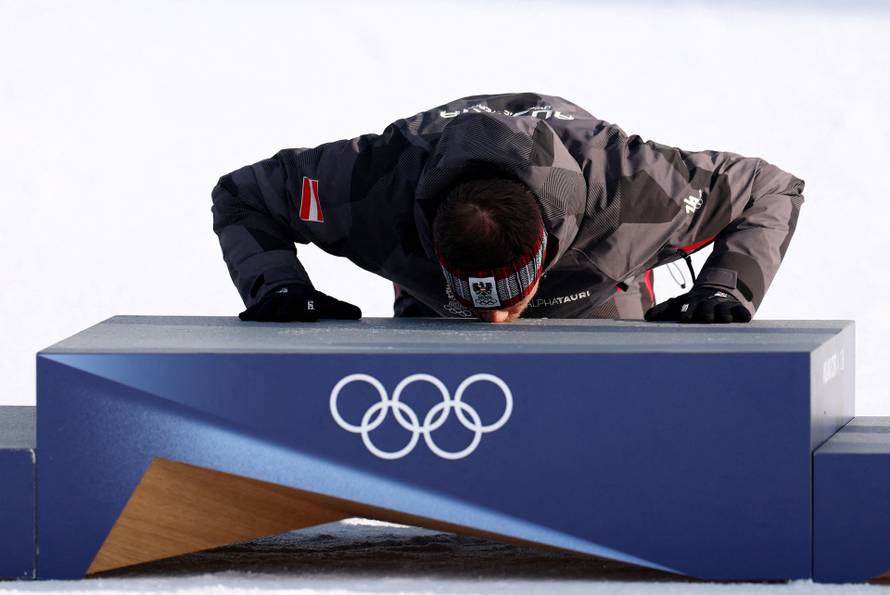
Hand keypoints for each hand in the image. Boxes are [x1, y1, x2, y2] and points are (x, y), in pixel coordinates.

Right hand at [238, 284, 361, 321]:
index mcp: (304, 301)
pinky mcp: (259, 308)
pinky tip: (242, 318)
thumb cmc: (307, 301)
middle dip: (286, 312)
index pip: (308, 306)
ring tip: (263, 317)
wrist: (284, 288)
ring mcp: (272, 305)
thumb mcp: (323, 303)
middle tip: (285, 316)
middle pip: (286, 309)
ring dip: (266, 313)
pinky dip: (248, 314)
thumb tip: (359, 314)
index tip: (312, 313)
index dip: (309, 309)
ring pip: (268, 310)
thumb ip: (339, 310)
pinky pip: (252, 311)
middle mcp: (287, 303)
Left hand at [644, 286, 750, 322]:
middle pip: (707, 307)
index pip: (689, 306)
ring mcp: (722, 305)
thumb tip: (648, 317)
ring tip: (725, 319)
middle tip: (706, 318)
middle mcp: (708, 304)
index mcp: (693, 303)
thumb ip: (664, 310)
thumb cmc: (693, 303)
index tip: (685, 318)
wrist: (716, 291)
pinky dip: (743, 313)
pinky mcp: (736, 308)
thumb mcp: (679, 303)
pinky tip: (745, 318)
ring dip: (724, 313)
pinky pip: (741, 310)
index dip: (687, 311)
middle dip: (706, 312)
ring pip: (724, 309)